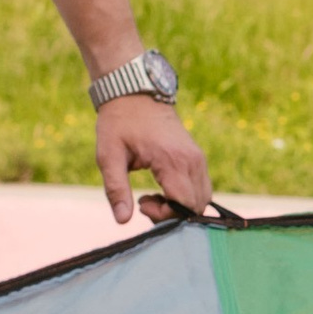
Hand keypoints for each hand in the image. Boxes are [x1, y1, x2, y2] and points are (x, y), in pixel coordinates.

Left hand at [96, 96, 212, 225]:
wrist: (135, 93)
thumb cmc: (119, 123)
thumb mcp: (109, 156)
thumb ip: (116, 189)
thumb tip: (122, 220)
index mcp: (173, 160)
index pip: (184, 205)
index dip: (165, 215)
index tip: (141, 204)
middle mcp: (193, 161)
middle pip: (197, 206)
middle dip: (172, 214)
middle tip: (145, 202)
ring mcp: (198, 158)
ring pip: (203, 198)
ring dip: (180, 207)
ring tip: (153, 196)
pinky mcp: (197, 157)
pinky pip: (200, 188)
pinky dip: (185, 196)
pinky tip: (162, 188)